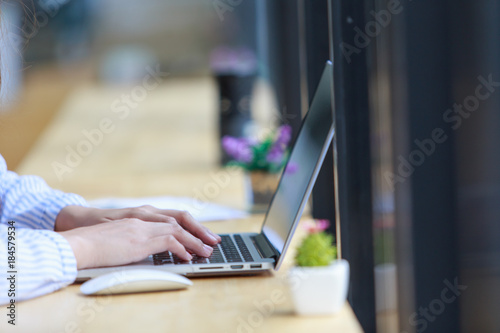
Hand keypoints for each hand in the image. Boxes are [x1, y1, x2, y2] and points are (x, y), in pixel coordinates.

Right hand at [56, 205, 220, 268]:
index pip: (174, 215)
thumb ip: (139, 236)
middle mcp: (145, 215)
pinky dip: (181, 248)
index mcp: (142, 213)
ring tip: (206, 251)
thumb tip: (152, 249)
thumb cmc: (96, 239)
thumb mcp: (122, 233)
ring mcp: (143, 225)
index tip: (204, 233)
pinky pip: (168, 241)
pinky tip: (187, 257)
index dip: (192, 224)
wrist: (78, 238)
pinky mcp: (139, 238)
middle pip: (181, 218)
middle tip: (214, 241)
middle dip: (200, 230)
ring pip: (178, 229)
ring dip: (195, 241)